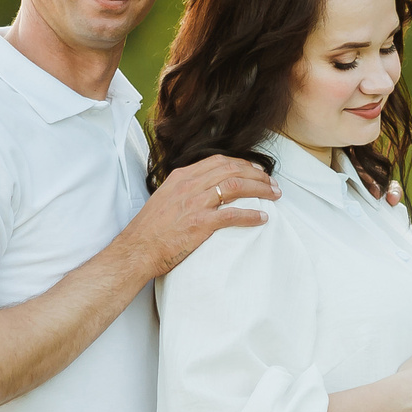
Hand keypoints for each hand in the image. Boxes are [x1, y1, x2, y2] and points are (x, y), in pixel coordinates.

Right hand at [125, 154, 280, 276]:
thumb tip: (204, 190)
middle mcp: (190, 185)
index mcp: (182, 177)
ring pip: (236, 187)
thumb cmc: (150, 230)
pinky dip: (251, 215)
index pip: (219, 161)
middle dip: (257, 174)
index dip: (242, 164)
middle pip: (232, 170)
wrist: (137, 250)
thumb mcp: (165, 198)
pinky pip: (233, 215)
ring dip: (260, 190)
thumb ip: (185, 190)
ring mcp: (195, 203)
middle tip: (272, 183)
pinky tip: (262, 218)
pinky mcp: (200, 223)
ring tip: (274, 195)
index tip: (256, 170)